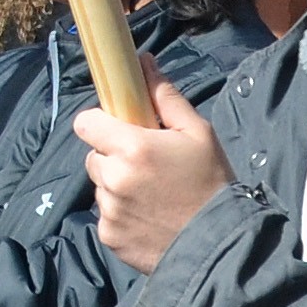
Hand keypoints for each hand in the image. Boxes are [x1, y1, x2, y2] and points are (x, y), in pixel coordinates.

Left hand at [78, 77, 231, 274]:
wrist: (221, 244)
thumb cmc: (212, 182)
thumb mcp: (197, 133)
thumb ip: (165, 97)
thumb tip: (143, 62)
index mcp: (131, 147)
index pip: (85, 123)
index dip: (100, 123)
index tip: (120, 129)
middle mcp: (112, 178)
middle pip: (94, 156)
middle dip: (113, 157)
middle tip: (147, 167)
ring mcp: (108, 210)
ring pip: (100, 187)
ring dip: (117, 187)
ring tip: (153, 196)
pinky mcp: (109, 237)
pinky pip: (106, 216)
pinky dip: (121, 215)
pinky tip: (150, 218)